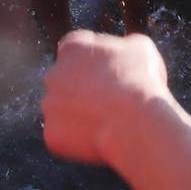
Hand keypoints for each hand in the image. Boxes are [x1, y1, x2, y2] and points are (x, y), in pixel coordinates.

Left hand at [42, 31, 179, 164]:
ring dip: (80, 117)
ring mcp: (49, 105)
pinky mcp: (52, 134)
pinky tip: (102, 141)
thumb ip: (123, 47)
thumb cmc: (140, 81)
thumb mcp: (141, 49)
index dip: (94, 65)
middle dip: (83, 91)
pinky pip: (65, 138)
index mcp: (72, 47)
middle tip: (109, 103)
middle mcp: (53, 73)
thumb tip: (124, 54)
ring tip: (109, 124)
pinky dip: (80, 142)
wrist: (133, 121)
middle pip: (66, 82)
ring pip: (63, 112)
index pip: (76, 52)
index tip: (110, 76)